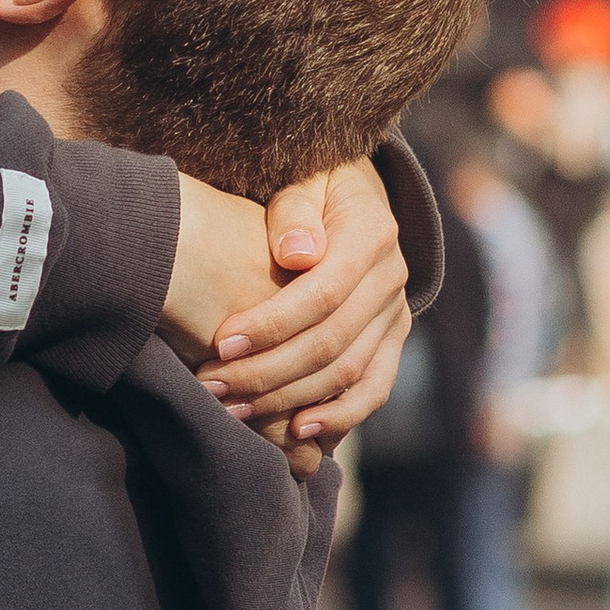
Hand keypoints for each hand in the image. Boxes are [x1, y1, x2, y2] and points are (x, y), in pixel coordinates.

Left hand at [167, 153, 410, 452]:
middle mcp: (392, 278)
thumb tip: (296, 255)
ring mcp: (395, 314)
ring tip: (235, 409)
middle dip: (267, 370)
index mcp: (373, 233)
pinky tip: (297, 429)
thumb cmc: (310, 186)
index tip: (221, 341)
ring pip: (348, 371)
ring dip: (290, 398)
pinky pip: (374, 388)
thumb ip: (295, 211)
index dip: (272, 322)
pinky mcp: (392, 341)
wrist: (351, 196)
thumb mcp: (303, 180)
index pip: (323, 292)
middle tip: (213, 385)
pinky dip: (340, 415)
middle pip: (332, 341)